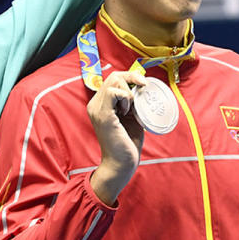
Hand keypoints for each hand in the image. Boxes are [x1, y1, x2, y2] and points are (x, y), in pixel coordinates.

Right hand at [87, 70, 145, 205]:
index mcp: (100, 104)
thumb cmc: (127, 143)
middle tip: (143, 89)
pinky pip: (113, 93)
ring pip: (113, 81)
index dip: (129, 76)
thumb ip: (132, 103)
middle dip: (132, 78)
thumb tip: (142, 89)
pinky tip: (127, 112)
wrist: (121, 163)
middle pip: (114, 76)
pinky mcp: (103, 115)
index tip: (143, 84)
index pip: (113, 79)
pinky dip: (125, 98)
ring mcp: (97, 109)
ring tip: (131, 108)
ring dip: (129, 91)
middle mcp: (95, 104)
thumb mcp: (131, 117)